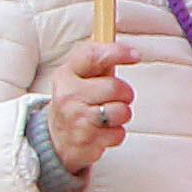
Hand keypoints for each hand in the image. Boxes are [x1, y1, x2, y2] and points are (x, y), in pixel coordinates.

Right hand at [44, 40, 134, 176]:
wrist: (56, 139)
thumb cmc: (76, 103)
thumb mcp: (79, 79)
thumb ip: (100, 65)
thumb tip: (129, 51)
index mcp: (66, 75)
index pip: (91, 56)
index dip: (116, 53)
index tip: (135, 55)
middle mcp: (68, 95)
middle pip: (115, 87)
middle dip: (125, 93)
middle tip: (117, 98)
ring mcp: (76, 118)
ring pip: (122, 111)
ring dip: (122, 114)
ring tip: (107, 116)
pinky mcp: (86, 139)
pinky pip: (119, 133)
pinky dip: (116, 133)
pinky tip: (102, 131)